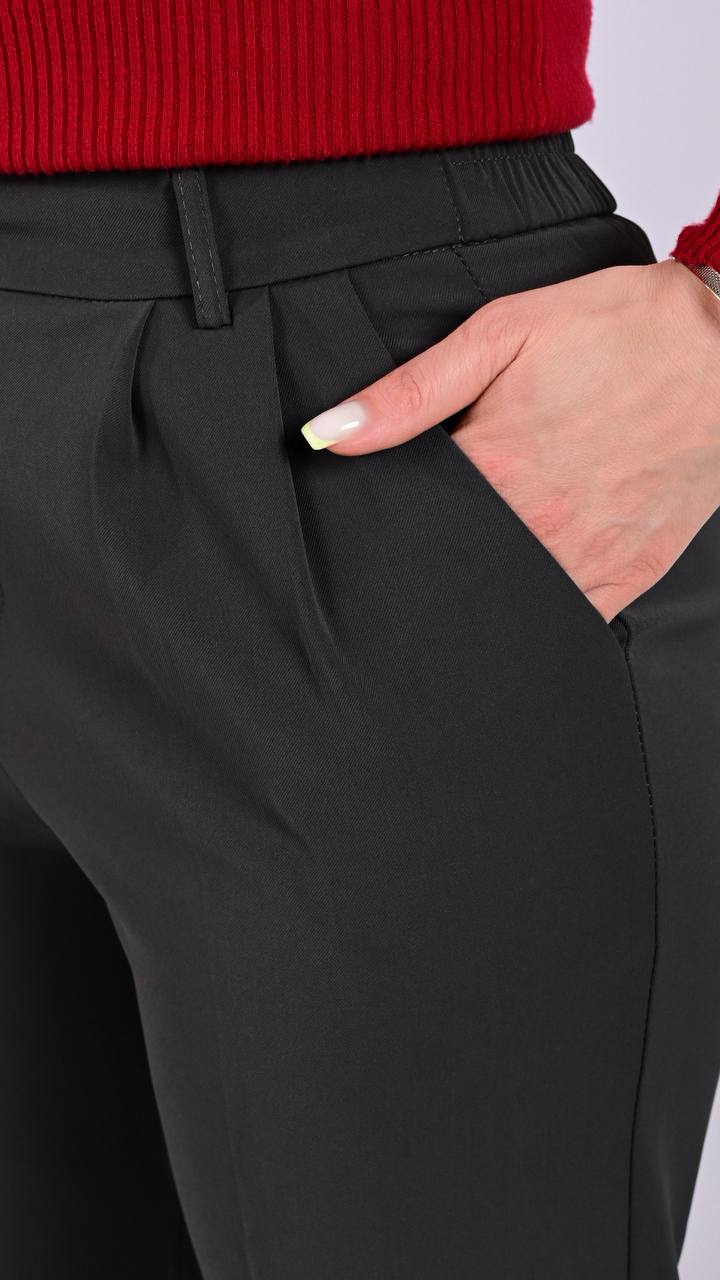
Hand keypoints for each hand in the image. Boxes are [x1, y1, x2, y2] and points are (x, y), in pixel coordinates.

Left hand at [301, 258, 719, 621]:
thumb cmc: (621, 333)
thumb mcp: (503, 332)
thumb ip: (411, 392)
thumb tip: (331, 433)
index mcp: (493, 469)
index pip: (407, 526)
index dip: (382, 526)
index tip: (370, 528)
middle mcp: (534, 527)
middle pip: (451, 569)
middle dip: (430, 559)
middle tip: (427, 541)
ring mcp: (582, 560)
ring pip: (503, 601)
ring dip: (480, 589)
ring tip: (476, 561)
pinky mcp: (624, 578)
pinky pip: (564, 617)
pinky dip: (537, 610)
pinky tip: (522, 587)